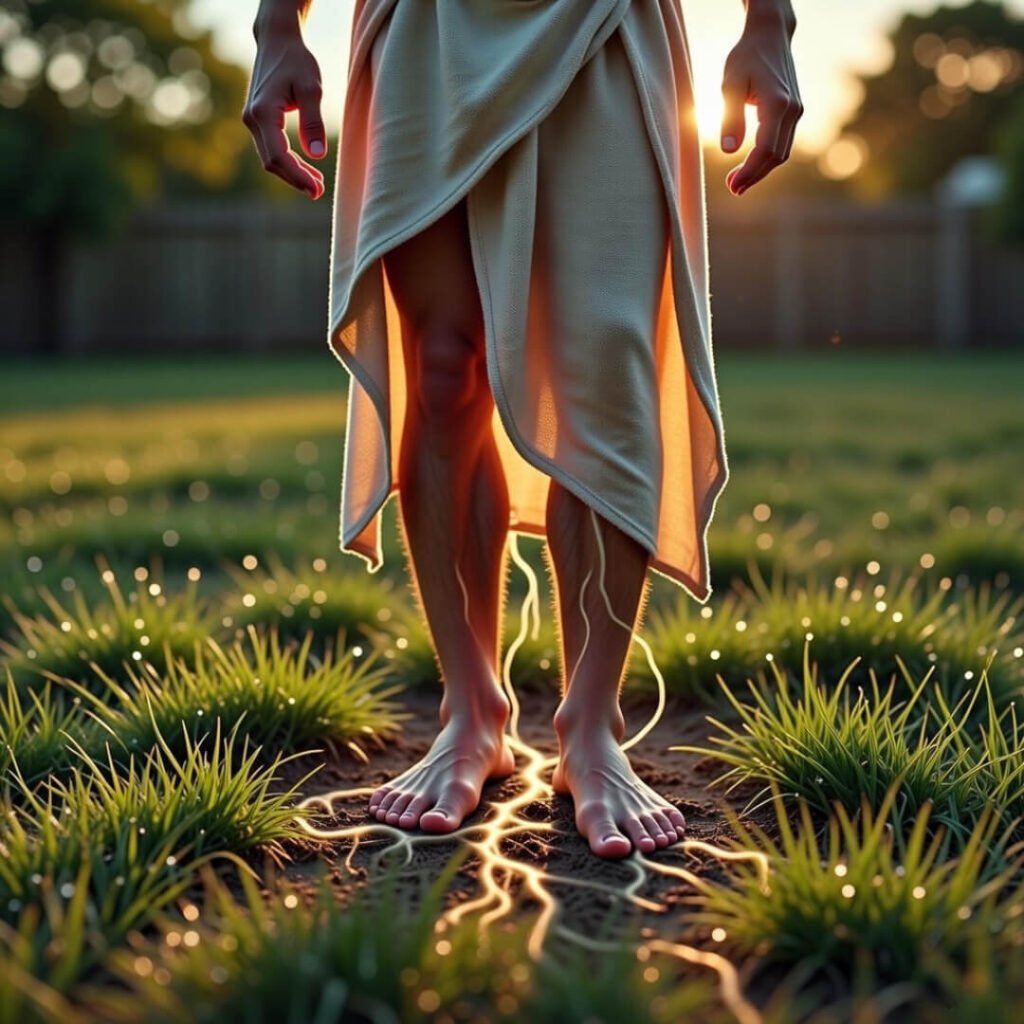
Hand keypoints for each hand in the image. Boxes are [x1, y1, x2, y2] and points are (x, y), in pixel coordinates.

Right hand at [243, 22, 326, 199]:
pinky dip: (288, 162)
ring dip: (293, 173)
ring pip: (271, 158)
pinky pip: (271, 149)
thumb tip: (317, 154)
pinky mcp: (257, 121)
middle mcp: (252, 119)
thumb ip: (313, 121)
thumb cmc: (296, 61)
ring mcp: (252, 120)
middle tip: (319, 193)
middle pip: (272, 162)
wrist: (277, 41)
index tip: (316, 191)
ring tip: (317, 184)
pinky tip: (307, 169)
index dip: (297, 176)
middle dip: (296, 179)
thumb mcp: (312, 88)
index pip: (279, 155)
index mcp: (263, 112)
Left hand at [720, 7, 802, 195]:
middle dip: (754, 176)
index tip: (733, 186)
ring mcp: (796, 111)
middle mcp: (792, 110)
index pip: (765, 149)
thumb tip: (729, 151)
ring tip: (738, 181)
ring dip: (761, 170)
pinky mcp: (794, 112)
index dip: (749, 171)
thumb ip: (730, 117)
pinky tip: (750, 165)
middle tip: (733, 189)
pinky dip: (767, 158)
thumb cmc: (746, 57)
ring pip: (781, 153)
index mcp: (777, 103)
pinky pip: (782, 143)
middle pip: (775, 156)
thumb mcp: (730, 85)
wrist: (770, 36)